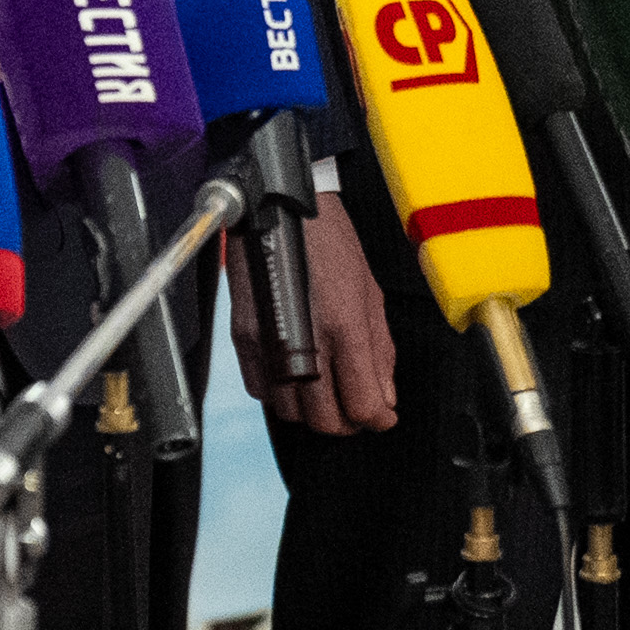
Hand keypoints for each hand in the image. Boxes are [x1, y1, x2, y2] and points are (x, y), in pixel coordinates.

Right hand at [245, 205, 400, 435]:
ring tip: (324, 392)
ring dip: (312, 410)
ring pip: (291, 412)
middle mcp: (306, 340)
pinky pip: (260, 390)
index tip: (382, 415)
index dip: (379, 419)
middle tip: (355, 408)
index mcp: (344, 326)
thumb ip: (379, 350)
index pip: (364, 404)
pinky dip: (280, 393)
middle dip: (347, 422)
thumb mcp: (371, 292)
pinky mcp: (243, 336)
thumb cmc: (328, 241)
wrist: (279, 207)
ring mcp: (269, 341)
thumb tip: (385, 396)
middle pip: (326, 419)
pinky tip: (294, 375)